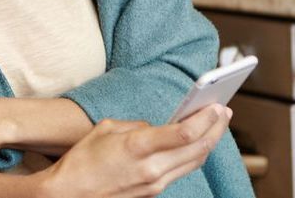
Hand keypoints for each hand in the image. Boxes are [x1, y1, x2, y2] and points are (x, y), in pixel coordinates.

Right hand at [31, 104, 231, 197]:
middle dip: (216, 129)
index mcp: (137, 147)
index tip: (217, 106)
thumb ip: (136, 126)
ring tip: (216, 125)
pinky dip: (194, 155)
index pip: (184, 133)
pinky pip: (182, 171)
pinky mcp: (154, 192)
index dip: (205, 119)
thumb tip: (155, 128)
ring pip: (194, 162)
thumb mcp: (106, 128)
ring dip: (209, 142)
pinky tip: (196, 143)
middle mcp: (151, 168)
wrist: (70, 193)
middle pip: (197, 149)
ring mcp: (155, 183)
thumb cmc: (82, 159)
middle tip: (224, 112)